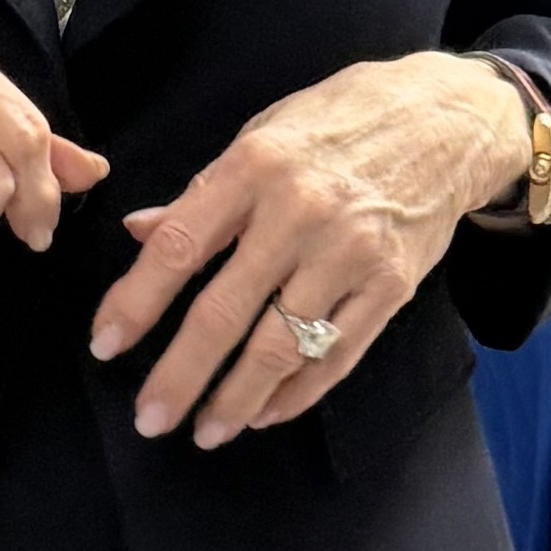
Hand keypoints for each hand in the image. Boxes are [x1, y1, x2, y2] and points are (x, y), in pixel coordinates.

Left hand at [90, 53, 532, 449]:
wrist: (444, 119)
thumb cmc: (341, 121)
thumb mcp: (263, 133)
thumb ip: (202, 193)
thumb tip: (139, 233)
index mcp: (255, 167)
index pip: (180, 246)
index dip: (137, 302)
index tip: (106, 343)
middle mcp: (300, 212)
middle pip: (225, 312)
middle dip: (180, 374)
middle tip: (149, 417)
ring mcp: (350, 253)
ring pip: (280, 346)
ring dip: (235, 399)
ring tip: (204, 430)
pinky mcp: (391, 285)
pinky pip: (335, 354)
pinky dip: (296, 392)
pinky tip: (264, 412)